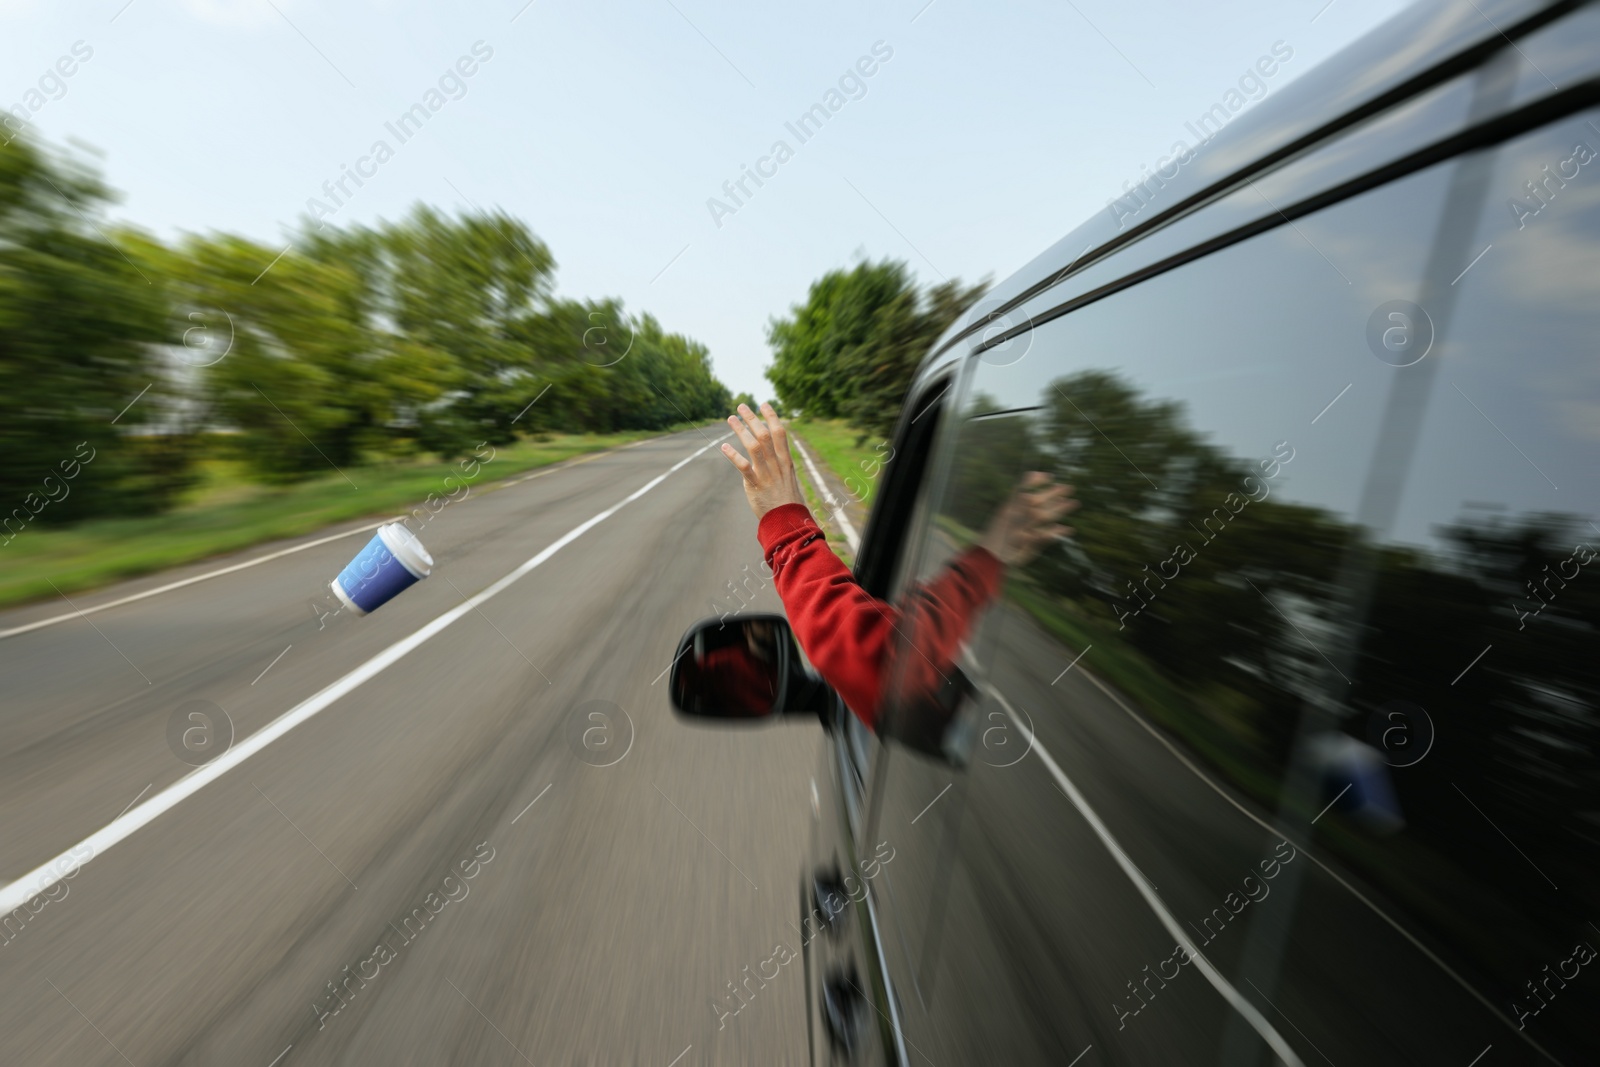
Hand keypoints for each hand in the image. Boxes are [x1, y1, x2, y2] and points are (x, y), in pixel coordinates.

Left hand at [721, 403, 808, 519]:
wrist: (788, 520)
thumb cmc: (787, 499)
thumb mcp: (787, 477)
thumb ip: (779, 462)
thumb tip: (771, 450)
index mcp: (786, 461)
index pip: (780, 433)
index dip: (771, 416)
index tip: (763, 404)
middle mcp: (776, 464)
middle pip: (764, 435)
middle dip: (752, 418)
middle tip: (741, 406)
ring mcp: (766, 474)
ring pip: (753, 446)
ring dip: (741, 430)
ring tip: (731, 419)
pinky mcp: (755, 485)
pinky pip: (743, 467)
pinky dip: (733, 455)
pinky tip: (724, 446)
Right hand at [977, 471, 1075, 565]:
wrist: (988, 557)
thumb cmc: (997, 538)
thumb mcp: (1003, 518)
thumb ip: (1016, 506)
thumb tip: (1028, 495)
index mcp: (1008, 509)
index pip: (1021, 489)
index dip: (1034, 481)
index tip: (1048, 476)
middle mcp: (1013, 517)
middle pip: (1035, 500)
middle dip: (1052, 493)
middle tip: (1069, 487)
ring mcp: (1019, 529)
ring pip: (1042, 515)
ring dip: (1059, 508)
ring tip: (1075, 503)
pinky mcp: (1024, 543)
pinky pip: (1043, 536)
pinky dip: (1056, 532)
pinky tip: (1068, 529)